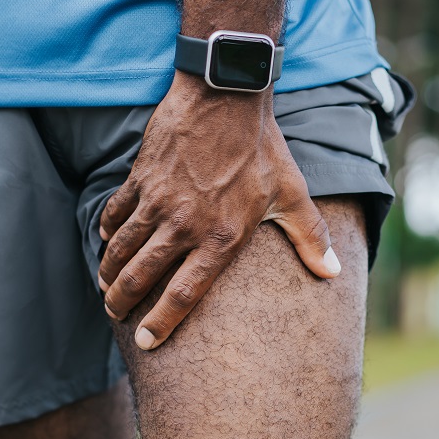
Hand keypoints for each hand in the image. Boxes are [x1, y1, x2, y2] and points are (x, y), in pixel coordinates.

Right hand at [98, 72, 341, 349]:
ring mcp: (159, 201)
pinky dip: (107, 231)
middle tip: (115, 313)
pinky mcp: (141, 178)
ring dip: (109, 272)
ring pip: (122, 248)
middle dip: (122, 302)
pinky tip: (107, 242)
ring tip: (106, 288)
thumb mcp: (292, 194)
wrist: (227, 97)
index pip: (184, 294)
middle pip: (142, 277)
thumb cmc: (263, 148)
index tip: (144, 341)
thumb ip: (311, 237)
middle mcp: (185, 225)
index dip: (160, 323)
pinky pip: (116, 213)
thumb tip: (333, 273)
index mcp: (222, 238)